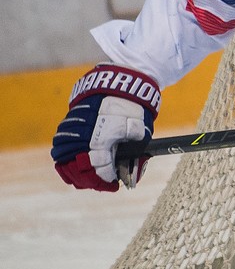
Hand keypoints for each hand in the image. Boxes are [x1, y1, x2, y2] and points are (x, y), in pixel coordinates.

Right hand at [51, 64, 160, 191]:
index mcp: (102, 140)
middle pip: (79, 170)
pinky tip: (77, 166)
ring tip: (88, 178)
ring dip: (75, 173)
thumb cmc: (132, 110)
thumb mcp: (141, 133)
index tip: (113, 184)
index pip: (100, 169)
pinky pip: (59, 150)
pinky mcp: (67, 126)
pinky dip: (65, 161)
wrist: (117, 84)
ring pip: (64, 162)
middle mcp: (83, 138)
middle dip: (91, 181)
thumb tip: (134, 177)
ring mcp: (72, 132)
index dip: (106, 180)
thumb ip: (136, 155)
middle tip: (103, 183)